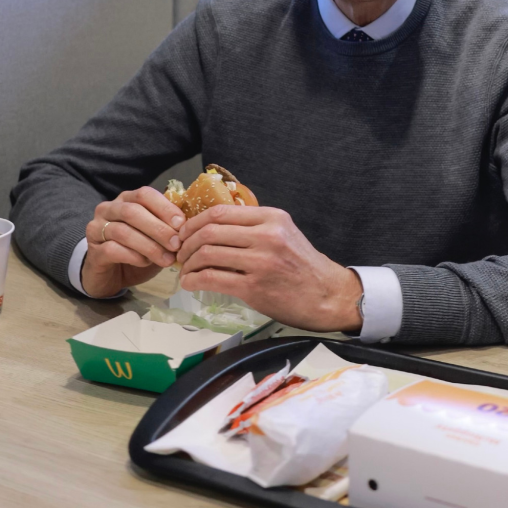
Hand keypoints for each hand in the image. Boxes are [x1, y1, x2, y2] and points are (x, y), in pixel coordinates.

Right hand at [82, 186, 185, 297]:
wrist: (111, 275)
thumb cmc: (137, 251)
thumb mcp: (156, 236)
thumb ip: (168, 227)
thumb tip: (190, 225)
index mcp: (126, 200)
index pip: (144, 194)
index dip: (164, 207)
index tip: (181, 223)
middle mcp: (108, 210)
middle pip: (133, 212)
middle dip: (158, 228)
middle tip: (176, 244)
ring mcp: (96, 229)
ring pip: (123, 232)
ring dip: (149, 246)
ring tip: (167, 259)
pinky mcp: (93, 252)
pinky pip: (113, 250)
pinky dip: (134, 256)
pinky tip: (146, 263)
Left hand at [177, 204, 362, 331]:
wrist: (328, 295)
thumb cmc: (303, 267)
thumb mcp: (284, 234)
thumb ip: (255, 227)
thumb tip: (214, 226)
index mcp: (272, 218)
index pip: (220, 212)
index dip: (195, 223)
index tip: (185, 233)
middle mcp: (266, 235)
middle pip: (209, 231)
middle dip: (187, 243)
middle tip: (180, 253)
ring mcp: (260, 261)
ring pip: (207, 253)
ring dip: (188, 263)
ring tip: (185, 270)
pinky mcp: (254, 287)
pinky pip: (211, 278)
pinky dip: (194, 280)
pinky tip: (190, 283)